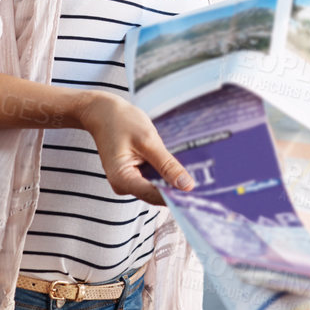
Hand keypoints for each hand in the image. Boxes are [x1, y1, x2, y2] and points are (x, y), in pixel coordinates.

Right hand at [80, 94, 195, 205]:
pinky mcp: (133, 174)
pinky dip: (165, 174)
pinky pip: (152, 178)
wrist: (102, 112)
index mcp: (122, 179)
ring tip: (198, 175)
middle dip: (177, 190)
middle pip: (156, 194)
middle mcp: (123, 185)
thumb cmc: (121, 121)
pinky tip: (181, 168)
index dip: (177, 197)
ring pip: (156, 187)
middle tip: (206, 185)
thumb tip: (186, 186)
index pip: (155, 195)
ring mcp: (128, 181)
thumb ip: (167, 164)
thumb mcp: (148, 140)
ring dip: (172, 182)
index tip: (199, 196)